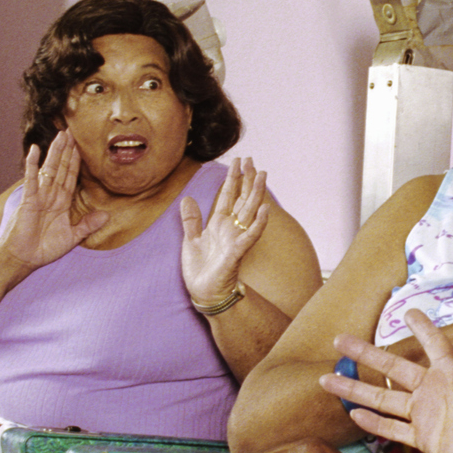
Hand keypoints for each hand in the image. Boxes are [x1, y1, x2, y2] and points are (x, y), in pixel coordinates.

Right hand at [0, 132, 107, 269]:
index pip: (71, 176)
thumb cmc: (44, 248)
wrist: (24, 258)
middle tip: (72, 130)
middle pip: (61, 167)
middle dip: (67, 150)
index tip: (82, 145)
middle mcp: (51, 195)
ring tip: (61, 134)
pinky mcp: (29, 200)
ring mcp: (39, 196)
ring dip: (55, 152)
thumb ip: (88, 225)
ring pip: (49, 169)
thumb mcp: (72, 237)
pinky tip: (34, 150)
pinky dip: (32, 165)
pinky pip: (31, 180)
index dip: (76, 161)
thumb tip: (106, 216)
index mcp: (61, 202)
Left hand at [178, 157, 267, 307]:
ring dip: (256, 194)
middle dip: (247, 180)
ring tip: (262, 176)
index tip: (238, 162)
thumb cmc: (200, 269)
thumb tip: (188, 198)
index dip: (233, 178)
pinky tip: (264, 209)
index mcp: (218, 224)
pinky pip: (250, 236)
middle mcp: (230, 228)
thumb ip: (191, 219)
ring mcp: (235, 239)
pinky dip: (258, 223)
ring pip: (248, 212)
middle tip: (252, 160)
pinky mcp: (237, 253)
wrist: (204, 293)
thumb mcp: (191, 240)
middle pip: (241, 199)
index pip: (228, 196)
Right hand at [326, 310, 452, 452]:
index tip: (407, 312)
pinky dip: (373, 423)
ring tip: (328, 379)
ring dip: (357, 389)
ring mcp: (427, 414)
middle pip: (391, 367)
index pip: (430, 341)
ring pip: (383, 398)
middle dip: (364, 355)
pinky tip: (354, 413)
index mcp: (451, 369)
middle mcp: (434, 388)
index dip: (418, 327)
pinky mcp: (426, 439)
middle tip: (340, 341)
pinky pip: (394, 429)